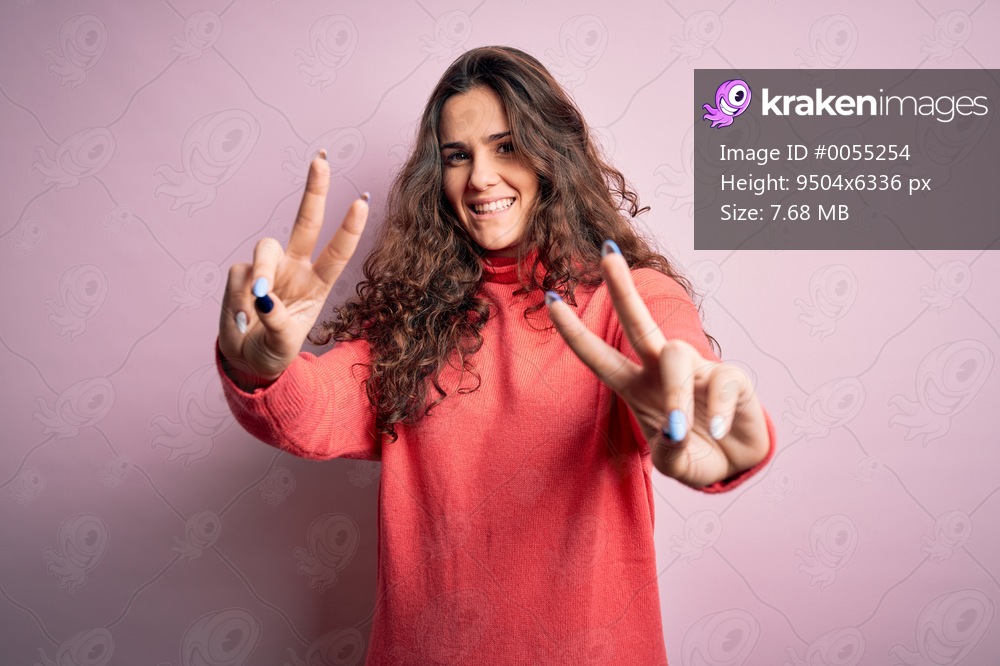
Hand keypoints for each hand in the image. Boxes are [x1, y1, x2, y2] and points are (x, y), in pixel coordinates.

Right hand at [218, 151, 368, 388]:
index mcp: (318, 283)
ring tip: (256, 301)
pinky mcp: (241, 273)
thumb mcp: (283, 343)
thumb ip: (276, 320)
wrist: (246, 359)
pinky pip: (239, 274)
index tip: (362, 200)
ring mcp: (268, 268)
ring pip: (265, 248)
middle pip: (305, 222)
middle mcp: (295, 268)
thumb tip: (262, 295)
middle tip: (321, 159)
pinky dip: (239, 298)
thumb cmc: (274, 350)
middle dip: (314, 190)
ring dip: (261, 272)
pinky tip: (242, 318)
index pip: (338, 252)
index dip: (349, 228)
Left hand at [544, 242, 769, 487]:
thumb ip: (667, 452)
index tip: (551, 299)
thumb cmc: (695, 455)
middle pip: (638, 323)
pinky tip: (716, 430)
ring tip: (679, 428)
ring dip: (676, 393)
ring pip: (675, 356)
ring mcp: (697, 371)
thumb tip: (675, 428)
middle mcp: (662, 371)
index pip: (599, 356)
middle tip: (607, 253)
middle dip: (622, 288)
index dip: (574, 332)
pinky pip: (721, 382)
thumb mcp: (674, 463)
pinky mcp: (732, 379)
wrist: (736, 465)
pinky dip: (718, 410)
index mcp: (637, 387)